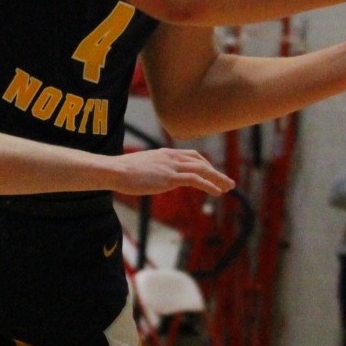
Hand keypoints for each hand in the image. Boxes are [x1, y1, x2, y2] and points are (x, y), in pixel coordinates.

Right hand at [108, 148, 233, 196]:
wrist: (116, 170)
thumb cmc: (122, 171)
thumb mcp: (140, 167)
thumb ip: (150, 170)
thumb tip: (149, 177)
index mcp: (165, 153)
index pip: (191, 156)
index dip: (205, 164)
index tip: (212, 172)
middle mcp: (172, 157)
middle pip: (201, 162)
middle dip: (216, 172)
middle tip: (228, 182)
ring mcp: (172, 166)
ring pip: (202, 170)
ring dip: (218, 178)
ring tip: (229, 187)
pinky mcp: (171, 177)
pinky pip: (196, 180)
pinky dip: (209, 185)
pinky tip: (217, 192)